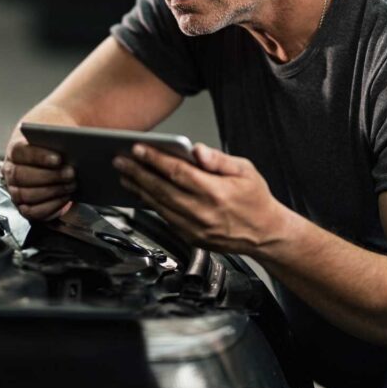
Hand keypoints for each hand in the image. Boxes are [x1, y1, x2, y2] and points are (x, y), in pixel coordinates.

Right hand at [2, 138, 75, 219]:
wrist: (54, 154)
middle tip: (70, 173)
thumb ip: (59, 137)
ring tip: (71, 185)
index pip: (20, 151)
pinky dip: (50, 206)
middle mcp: (11, 170)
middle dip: (49, 176)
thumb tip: (73, 144)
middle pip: (22, 175)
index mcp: (15, 149)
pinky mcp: (24, 206)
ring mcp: (15, 189)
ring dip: (51, 191)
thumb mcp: (56, 135)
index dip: (39, 156)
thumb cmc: (54, 144)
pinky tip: (65, 197)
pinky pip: (33, 211)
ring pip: (26, 194)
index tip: (58, 159)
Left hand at [113, 142, 288, 254]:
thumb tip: (196, 149)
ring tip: (125, 175)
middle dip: (137, 173)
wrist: (266, 234)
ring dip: (138, 189)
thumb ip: (218, 159)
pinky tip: (141, 193)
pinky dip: (151, 205)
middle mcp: (202, 212)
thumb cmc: (256, 199)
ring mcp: (195, 228)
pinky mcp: (191, 238)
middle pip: (161, 189)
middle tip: (120, 160)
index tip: (138, 149)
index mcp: (215, 192)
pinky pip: (165, 218)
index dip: (155, 160)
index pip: (177, 172)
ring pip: (159, 205)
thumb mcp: (245, 170)